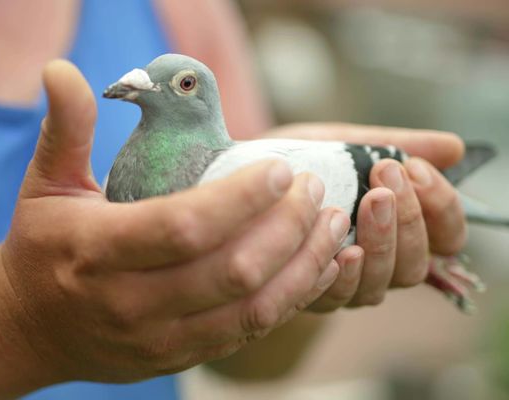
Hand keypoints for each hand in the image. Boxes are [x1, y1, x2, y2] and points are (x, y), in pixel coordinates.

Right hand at [0, 61, 350, 385]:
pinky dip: (292, 299)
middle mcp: (129, 302)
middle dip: (287, 227)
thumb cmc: (42, 247)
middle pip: (230, 270)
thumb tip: (61, 70)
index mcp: (96, 250)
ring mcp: (156, 339)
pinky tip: (319, 267)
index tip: (281, 168)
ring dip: (303, 265)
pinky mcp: (177, 357)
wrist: (30, 328)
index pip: (184, 226)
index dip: (242, 198)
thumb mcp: (43, 184)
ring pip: (249, 309)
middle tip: (315, 190)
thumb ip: (64, 129)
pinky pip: (246, 333)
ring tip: (333, 225)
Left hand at [266, 123, 465, 310]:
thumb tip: (454, 148)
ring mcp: (347, 282)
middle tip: (385, 179)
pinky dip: (347, 274)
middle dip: (410, 219)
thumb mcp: (346, 144)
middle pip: (417, 264)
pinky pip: (340, 296)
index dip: (442, 206)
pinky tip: (344, 250)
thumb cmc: (301, 160)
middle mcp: (379, 261)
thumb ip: (395, 145)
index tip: (415, 168)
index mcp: (398, 226)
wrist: (242, 176)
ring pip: (385, 283)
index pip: (446, 235)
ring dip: (383, 241)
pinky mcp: (312, 294)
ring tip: (367, 201)